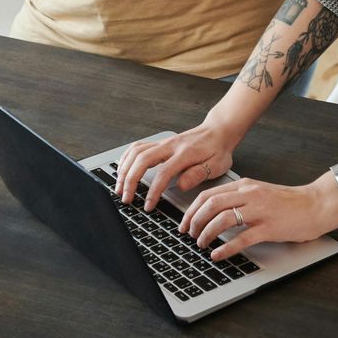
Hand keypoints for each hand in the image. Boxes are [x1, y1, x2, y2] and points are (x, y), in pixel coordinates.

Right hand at [116, 119, 241, 213]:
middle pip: (142, 160)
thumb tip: (181, 185)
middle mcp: (170, 146)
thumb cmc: (218, 150)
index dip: (153, 191)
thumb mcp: (217, 165)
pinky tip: (123, 169)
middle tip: (126, 198)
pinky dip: (126, 158)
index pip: (163, 173)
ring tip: (119, 187)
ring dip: (124, 170)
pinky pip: (137, 147)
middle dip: (130, 180)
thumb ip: (198, 174)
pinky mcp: (159, 143)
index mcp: (185, 153)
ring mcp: (163, 143)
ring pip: (136, 152)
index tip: (148, 205)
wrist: (218, 131)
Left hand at [180, 174, 337, 261]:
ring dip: (206, 234)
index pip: (209, 194)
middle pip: (211, 204)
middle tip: (189, 235)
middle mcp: (249, 195)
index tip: (184, 223)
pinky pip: (241, 238)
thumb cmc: (289, 203)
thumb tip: (215, 213)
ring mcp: (260, 211)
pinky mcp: (269, 227)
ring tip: (201, 245)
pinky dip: (225, 248)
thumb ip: (239, 199)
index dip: (191, 210)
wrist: (316, 205)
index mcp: (245, 186)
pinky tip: (218, 255)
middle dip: (194, 221)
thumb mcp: (260, 193)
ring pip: (222, 219)